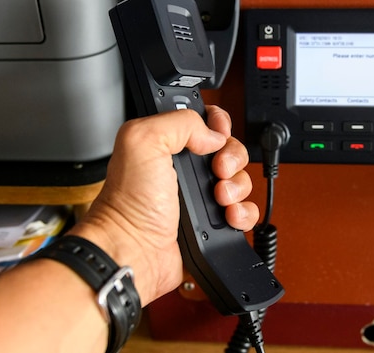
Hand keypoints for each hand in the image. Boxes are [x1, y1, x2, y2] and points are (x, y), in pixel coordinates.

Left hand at [70, 105, 258, 304]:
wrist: (134, 252)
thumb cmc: (128, 204)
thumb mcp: (143, 141)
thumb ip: (179, 121)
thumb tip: (212, 134)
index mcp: (169, 144)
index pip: (206, 121)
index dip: (218, 124)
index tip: (216, 136)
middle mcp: (185, 169)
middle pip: (230, 149)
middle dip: (232, 157)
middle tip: (217, 170)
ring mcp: (200, 196)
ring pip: (240, 180)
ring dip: (237, 186)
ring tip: (220, 197)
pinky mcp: (213, 223)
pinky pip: (244, 210)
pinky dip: (244, 212)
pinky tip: (229, 215)